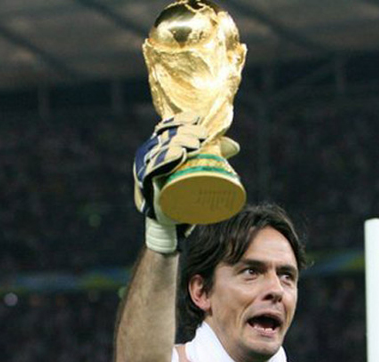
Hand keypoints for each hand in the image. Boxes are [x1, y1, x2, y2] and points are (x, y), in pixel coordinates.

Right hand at [133, 112, 206, 252]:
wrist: (171, 225)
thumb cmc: (183, 197)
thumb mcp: (198, 172)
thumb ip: (213, 156)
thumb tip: (234, 146)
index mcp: (157, 150)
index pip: (166, 129)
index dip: (179, 121)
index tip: (196, 118)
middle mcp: (147, 157)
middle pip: (164, 138)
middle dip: (183, 132)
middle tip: (202, 135)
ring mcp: (144, 171)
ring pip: (159, 151)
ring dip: (177, 143)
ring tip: (195, 144)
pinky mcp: (145, 187)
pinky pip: (152, 170)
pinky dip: (165, 161)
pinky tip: (178, 154)